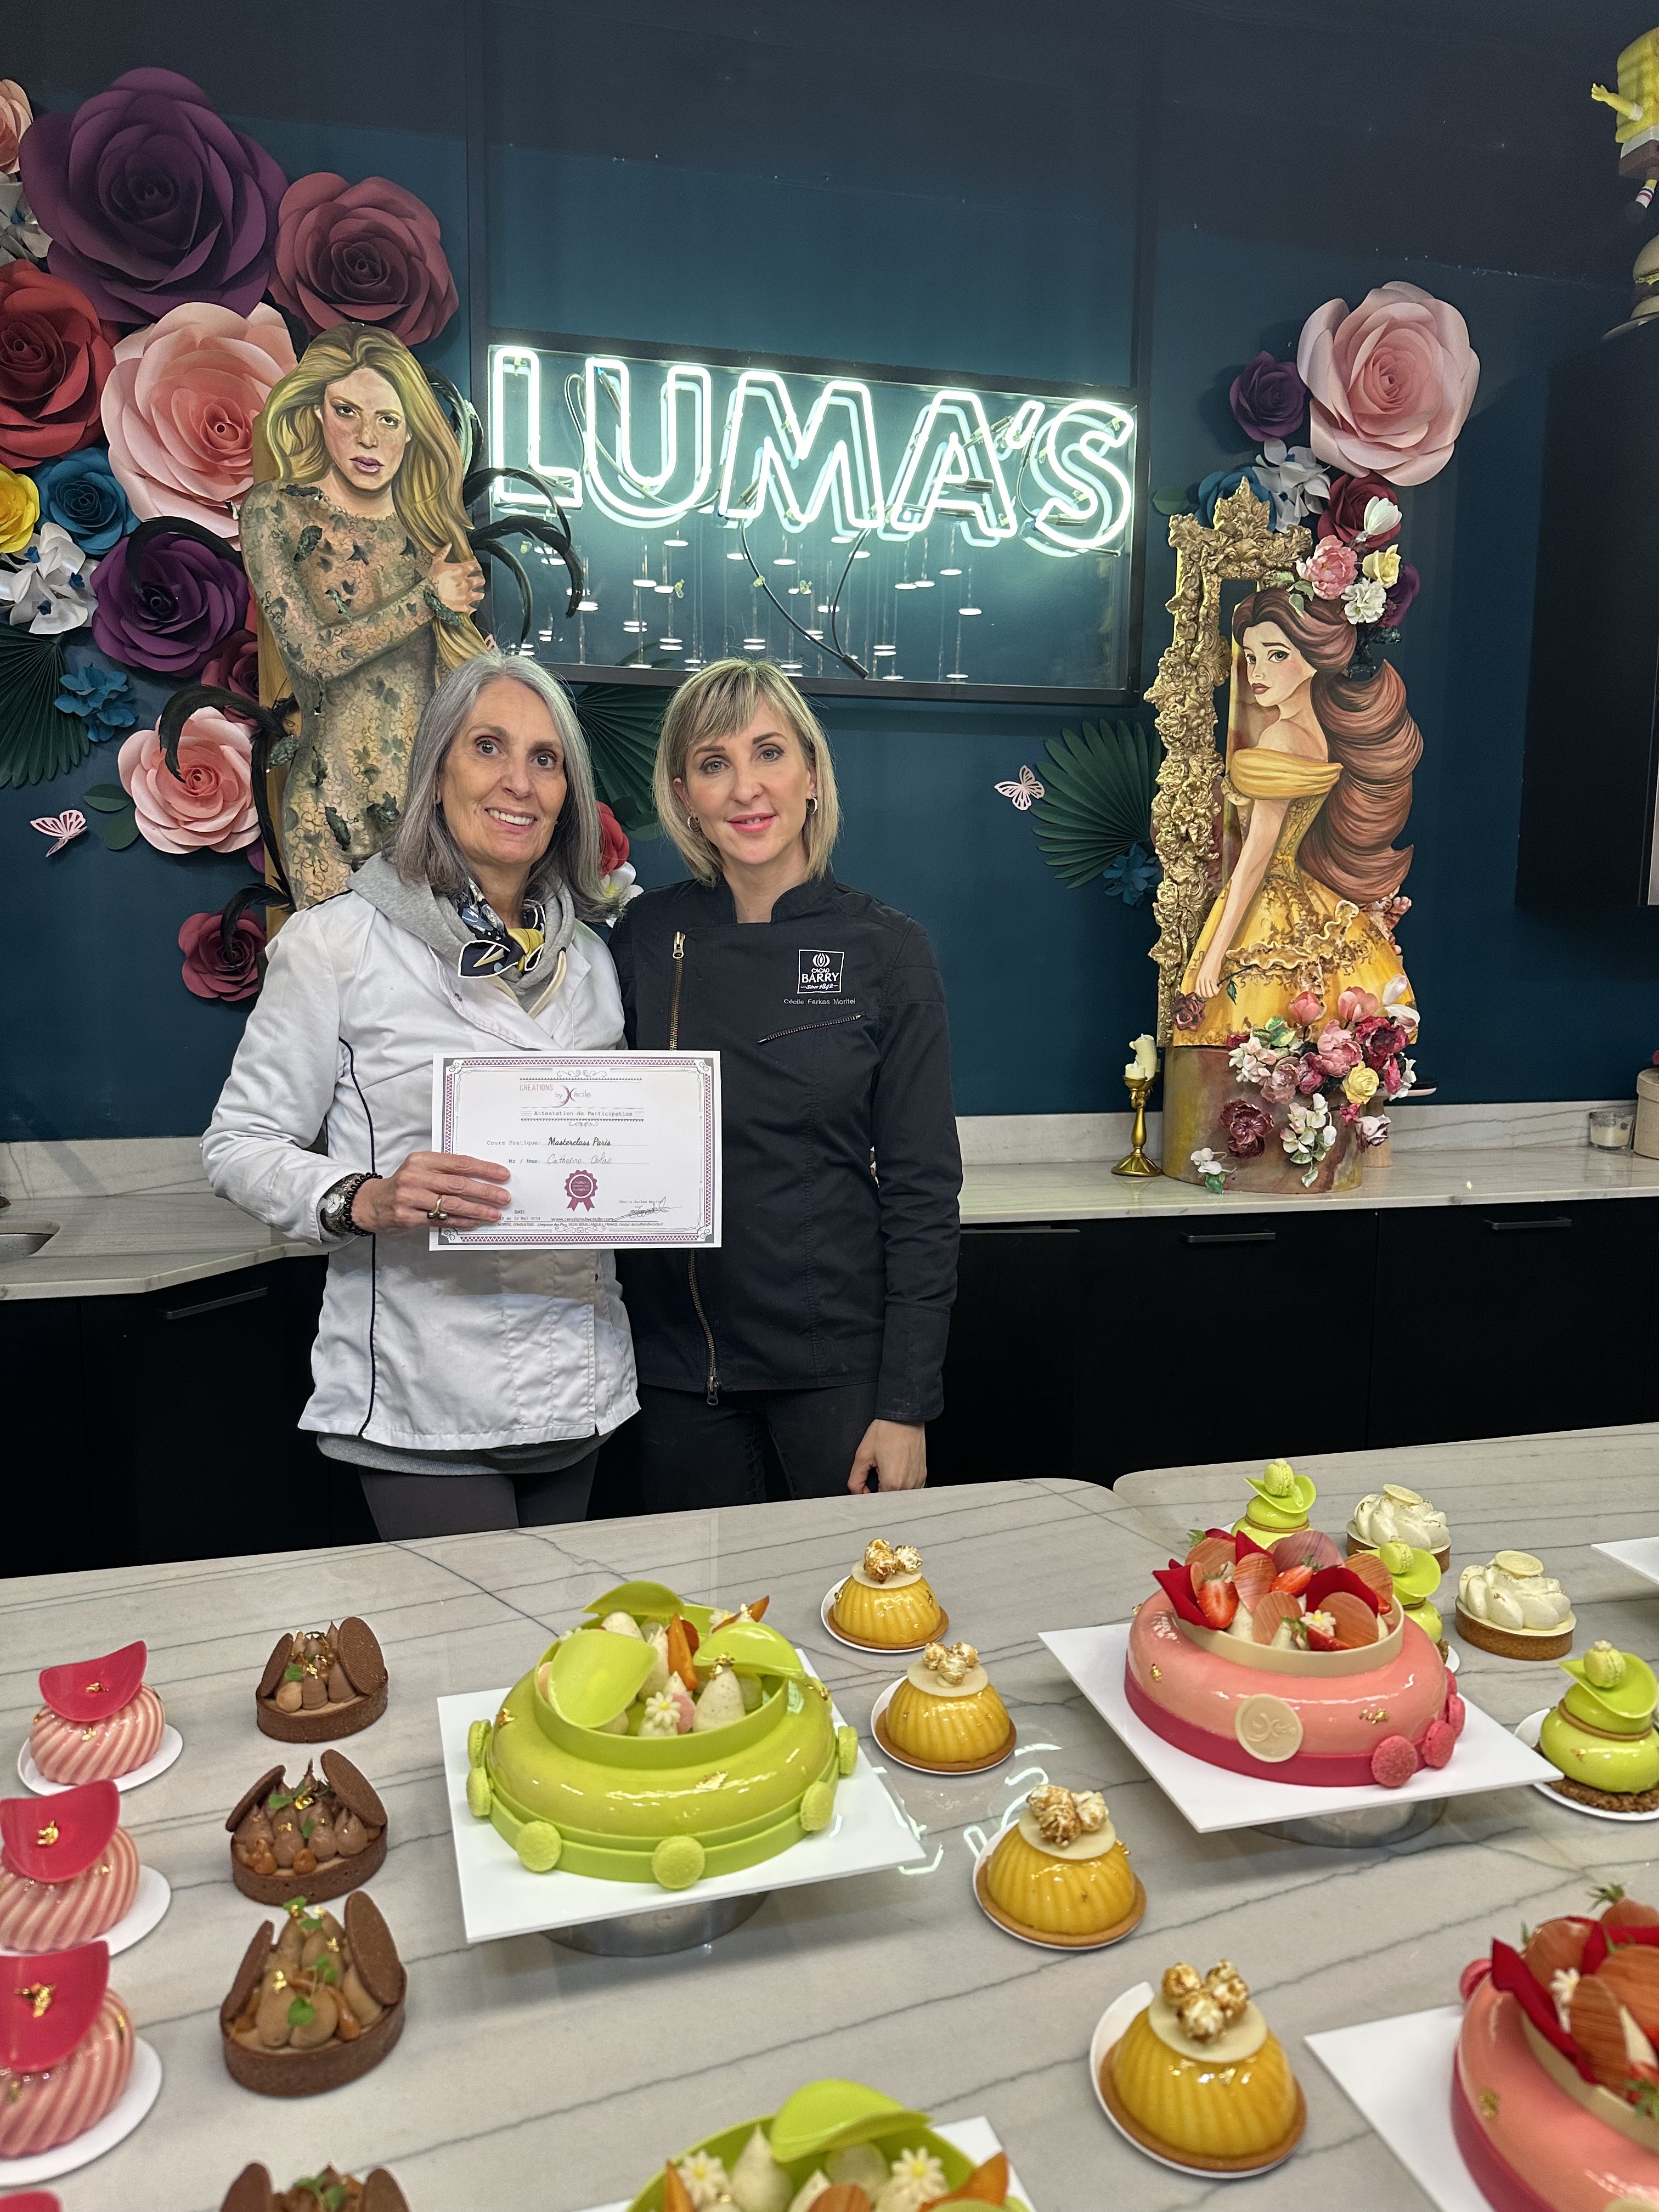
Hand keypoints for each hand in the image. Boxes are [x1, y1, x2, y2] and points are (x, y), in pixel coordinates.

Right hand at [353, 1151, 508, 1231]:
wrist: (371, 1203)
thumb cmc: (404, 1185)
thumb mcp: (420, 1169)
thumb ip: (445, 1170)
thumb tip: (482, 1177)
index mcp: (422, 1160)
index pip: (458, 1162)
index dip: (483, 1169)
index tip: (502, 1175)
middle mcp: (415, 1177)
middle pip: (457, 1184)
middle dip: (484, 1191)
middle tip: (503, 1197)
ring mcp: (410, 1197)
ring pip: (451, 1204)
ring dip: (476, 1210)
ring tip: (494, 1213)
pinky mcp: (407, 1217)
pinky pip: (440, 1220)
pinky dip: (460, 1222)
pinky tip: (474, 1223)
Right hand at [428, 551, 484, 615]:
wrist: (430, 595)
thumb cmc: (433, 578)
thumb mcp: (436, 563)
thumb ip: (443, 553)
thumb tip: (448, 545)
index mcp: (462, 570)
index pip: (475, 565)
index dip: (476, 566)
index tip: (476, 567)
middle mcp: (468, 582)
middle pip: (481, 580)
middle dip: (481, 580)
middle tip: (479, 580)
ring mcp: (467, 595)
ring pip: (480, 595)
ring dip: (479, 594)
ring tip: (478, 594)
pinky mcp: (464, 606)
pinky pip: (472, 609)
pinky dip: (472, 608)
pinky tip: (472, 607)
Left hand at [847, 1419, 926, 1493]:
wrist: (904, 1418)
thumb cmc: (886, 1432)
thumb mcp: (862, 1455)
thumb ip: (855, 1479)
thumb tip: (857, 1492)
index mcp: (892, 1483)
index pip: (877, 1503)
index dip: (867, 1497)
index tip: (865, 1488)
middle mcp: (908, 1485)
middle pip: (889, 1501)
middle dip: (880, 1492)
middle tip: (876, 1474)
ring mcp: (918, 1480)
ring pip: (901, 1496)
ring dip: (892, 1489)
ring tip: (888, 1470)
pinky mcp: (923, 1475)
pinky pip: (910, 1489)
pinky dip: (902, 1484)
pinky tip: (897, 1471)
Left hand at [1192, 945, 1225, 1002]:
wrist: (1213, 956)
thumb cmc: (1209, 964)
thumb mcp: (1204, 973)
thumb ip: (1203, 981)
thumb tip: (1205, 989)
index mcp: (1198, 979)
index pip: (1198, 993)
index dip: (1203, 995)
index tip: (1208, 991)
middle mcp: (1201, 980)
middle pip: (1204, 995)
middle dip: (1210, 995)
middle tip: (1214, 990)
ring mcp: (1206, 980)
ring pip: (1209, 994)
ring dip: (1214, 993)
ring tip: (1217, 988)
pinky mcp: (1212, 978)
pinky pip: (1215, 990)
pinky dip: (1218, 989)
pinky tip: (1220, 985)